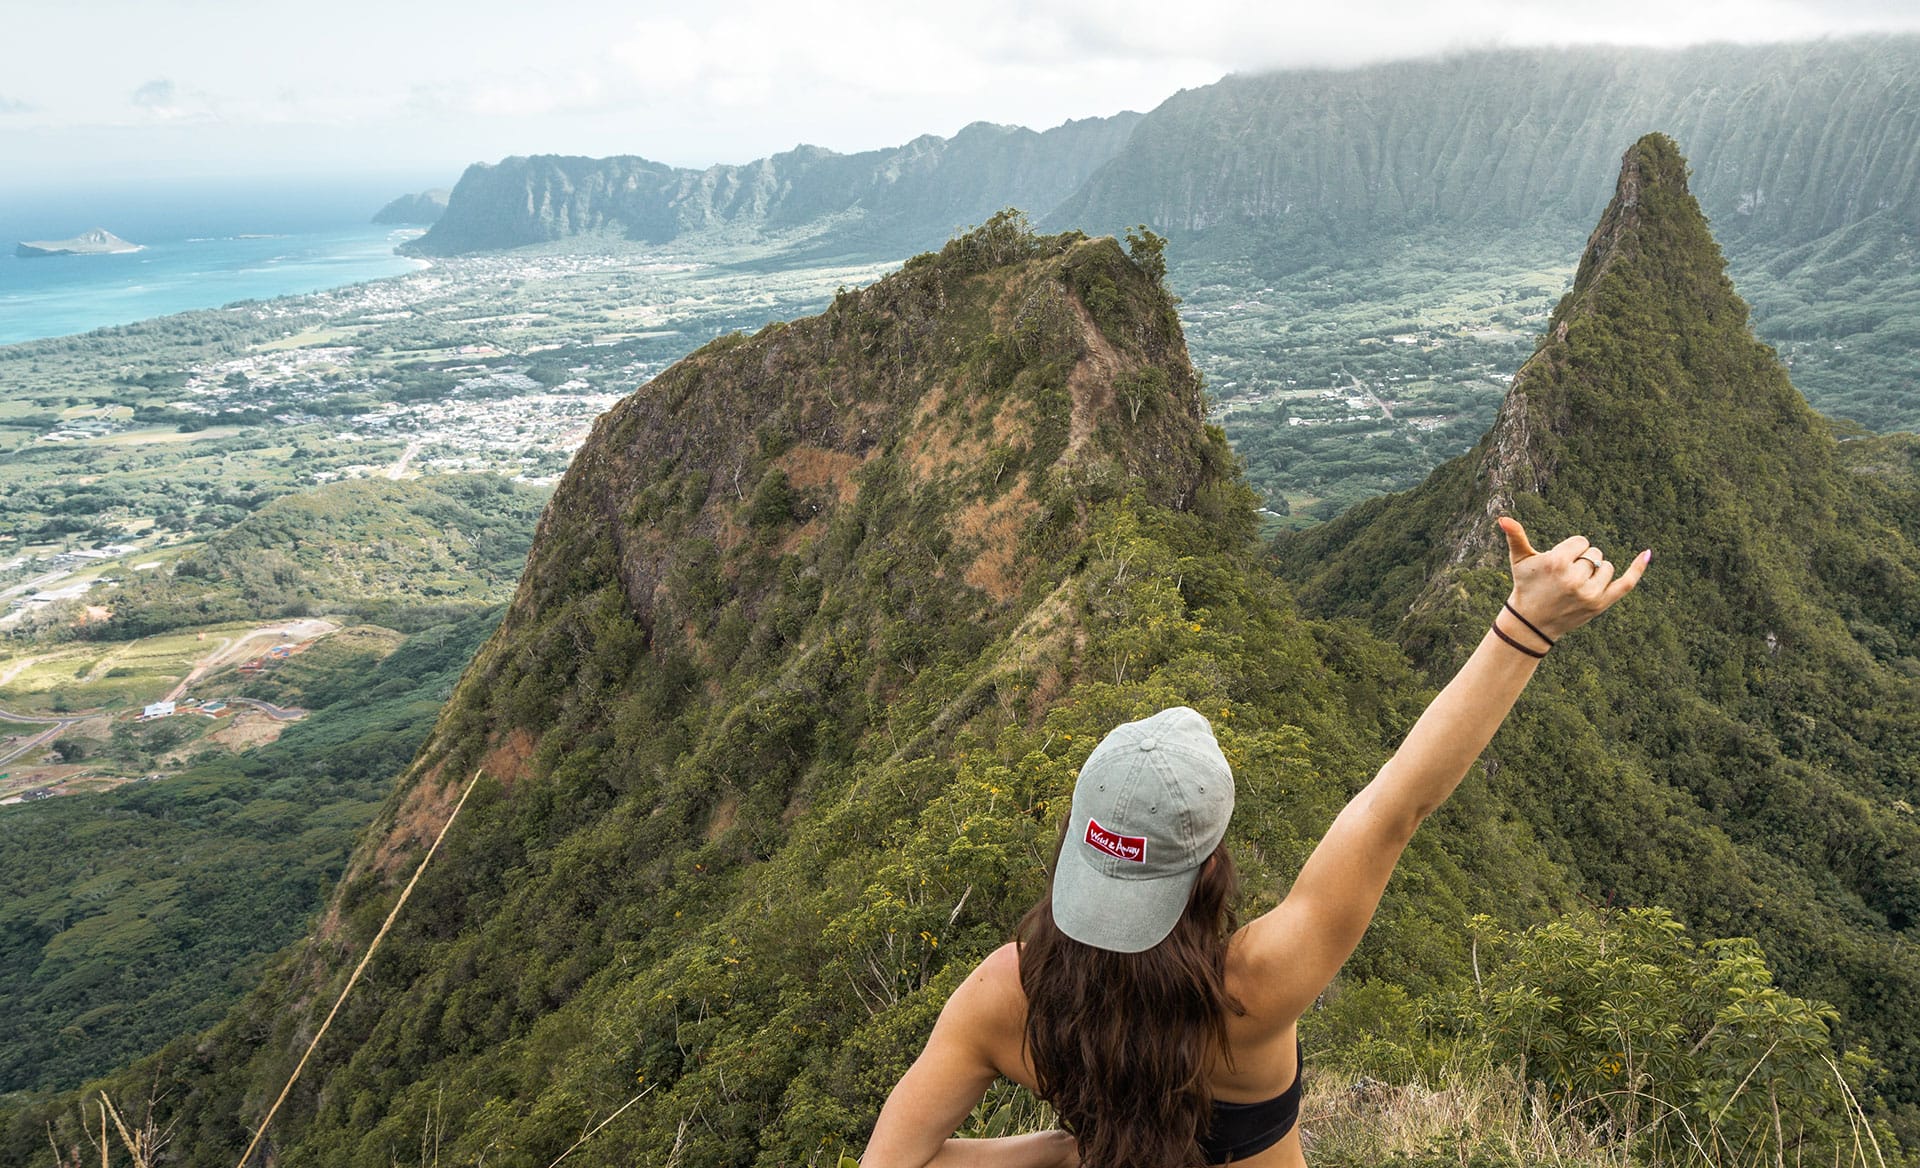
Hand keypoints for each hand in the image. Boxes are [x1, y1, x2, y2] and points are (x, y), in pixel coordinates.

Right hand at [1497, 517, 1647, 639]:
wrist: (1532, 623)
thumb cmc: (1526, 585)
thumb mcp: (1520, 561)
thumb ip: (1515, 537)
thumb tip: (1503, 518)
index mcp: (1556, 563)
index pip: (1581, 542)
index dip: (1570, 550)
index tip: (1557, 565)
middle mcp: (1574, 578)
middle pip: (1593, 553)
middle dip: (1580, 561)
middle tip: (1563, 579)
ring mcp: (1589, 593)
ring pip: (1606, 566)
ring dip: (1594, 571)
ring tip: (1576, 585)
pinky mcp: (1601, 604)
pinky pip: (1626, 583)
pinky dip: (1637, 568)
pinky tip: (1646, 553)